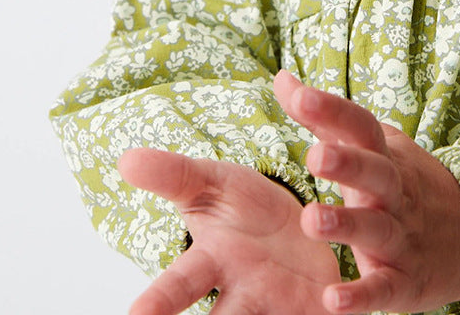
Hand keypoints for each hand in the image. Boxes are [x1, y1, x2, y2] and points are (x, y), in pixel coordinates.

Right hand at [117, 147, 339, 314]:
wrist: (301, 226)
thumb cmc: (245, 209)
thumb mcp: (210, 183)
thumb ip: (173, 175)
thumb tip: (124, 159)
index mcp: (211, 264)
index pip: (178, 285)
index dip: (158, 305)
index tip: (136, 314)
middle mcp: (243, 297)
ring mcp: (281, 309)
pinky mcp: (321, 314)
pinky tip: (335, 311)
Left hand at [274, 70, 459, 313]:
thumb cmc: (401, 180)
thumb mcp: (369, 144)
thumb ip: (323, 117)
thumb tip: (282, 78)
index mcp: (383, 156)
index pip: (359, 126)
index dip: (332, 110)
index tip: (299, 96)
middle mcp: (394, 193)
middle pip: (374, 172)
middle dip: (347, 163)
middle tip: (315, 156)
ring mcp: (401, 237)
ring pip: (374, 229)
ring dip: (345, 225)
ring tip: (311, 220)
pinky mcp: (404, 283)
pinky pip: (383, 291)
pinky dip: (361, 297)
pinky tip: (332, 301)